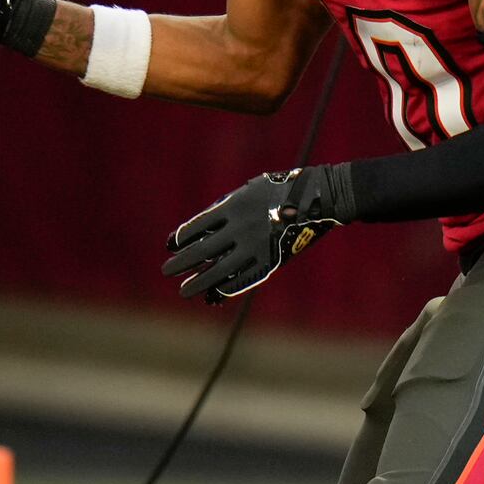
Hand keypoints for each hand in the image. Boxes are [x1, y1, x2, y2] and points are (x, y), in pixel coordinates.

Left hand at [163, 167, 341, 301]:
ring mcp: (255, 247)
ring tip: (184, 291)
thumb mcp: (247, 191)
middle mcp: (241, 228)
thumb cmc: (278, 190)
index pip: (197, 226)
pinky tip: (213, 293)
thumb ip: (225, 208)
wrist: (316, 198)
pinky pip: (243, 279)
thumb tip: (202, 230)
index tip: (169, 246)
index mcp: (233, 207)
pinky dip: (226, 287)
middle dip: (182, 262)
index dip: (181, 238)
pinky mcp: (270, 261)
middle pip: (204, 251)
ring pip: (220, 270)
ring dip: (200, 282)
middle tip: (166, 271)